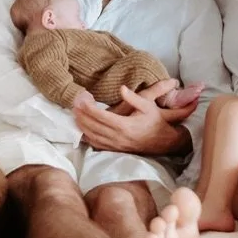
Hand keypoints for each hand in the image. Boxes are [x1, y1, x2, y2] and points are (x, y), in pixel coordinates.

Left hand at [74, 86, 190, 155]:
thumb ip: (133, 98)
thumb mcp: (148, 106)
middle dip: (82, 115)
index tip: (82, 98)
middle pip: (93, 126)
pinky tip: (82, 130)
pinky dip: (87, 137)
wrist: (163, 141)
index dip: (89, 107)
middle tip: (73, 104)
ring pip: (92, 136)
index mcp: (124, 125)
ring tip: (75, 115)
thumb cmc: (155, 121)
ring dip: (82, 125)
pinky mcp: (116, 150)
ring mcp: (116, 145)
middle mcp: (118, 137)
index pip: (101, 116)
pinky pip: (97, 145)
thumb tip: (122, 88)